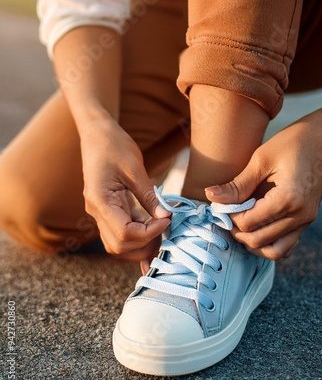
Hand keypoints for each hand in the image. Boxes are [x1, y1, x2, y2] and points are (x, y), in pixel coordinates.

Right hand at [80, 117, 169, 260]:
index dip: (149, 233)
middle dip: (145, 244)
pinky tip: (154, 226)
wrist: (97, 134)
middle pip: (119, 246)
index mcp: (101, 201)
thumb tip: (166, 216)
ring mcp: (99, 213)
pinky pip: (120, 232)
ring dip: (141, 243)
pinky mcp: (107, 210)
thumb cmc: (115, 145)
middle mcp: (96, 212)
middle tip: (166, 229)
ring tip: (162, 229)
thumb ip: (149, 195)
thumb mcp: (135, 168)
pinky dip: (137, 234)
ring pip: (117, 244)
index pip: (125, 233)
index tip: (167, 220)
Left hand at [205, 112, 321, 259]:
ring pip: (274, 251)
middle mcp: (300, 216)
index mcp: (288, 200)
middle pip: (258, 241)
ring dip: (253, 242)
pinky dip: (269, 242)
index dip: (230, 216)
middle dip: (238, 230)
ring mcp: (306, 221)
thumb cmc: (293, 142)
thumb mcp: (261, 159)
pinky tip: (258, 225)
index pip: (248, 223)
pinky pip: (287, 244)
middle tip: (228, 212)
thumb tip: (210, 196)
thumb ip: (237, 185)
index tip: (222, 202)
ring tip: (242, 222)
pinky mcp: (308, 220)